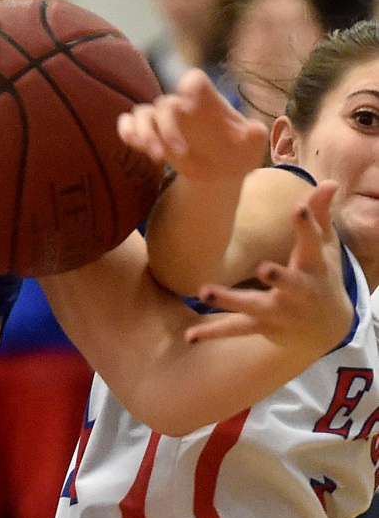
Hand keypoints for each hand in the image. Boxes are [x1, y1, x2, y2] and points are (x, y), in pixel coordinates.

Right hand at [117, 69, 268, 182]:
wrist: (221, 172)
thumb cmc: (238, 155)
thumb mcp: (253, 149)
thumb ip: (256, 137)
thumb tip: (254, 130)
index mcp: (207, 102)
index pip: (194, 81)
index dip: (188, 86)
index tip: (188, 101)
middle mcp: (182, 107)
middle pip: (165, 104)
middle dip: (168, 128)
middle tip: (177, 154)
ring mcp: (163, 120)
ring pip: (143, 113)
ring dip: (145, 133)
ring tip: (157, 157)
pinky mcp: (150, 134)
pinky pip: (128, 124)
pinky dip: (127, 132)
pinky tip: (135, 146)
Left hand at [184, 181, 351, 352]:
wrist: (327, 329)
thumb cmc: (321, 277)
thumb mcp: (325, 248)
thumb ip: (320, 215)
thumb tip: (328, 181)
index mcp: (314, 267)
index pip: (312, 243)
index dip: (307, 225)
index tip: (298, 208)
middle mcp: (298, 291)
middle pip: (287, 283)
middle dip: (279, 277)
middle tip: (264, 268)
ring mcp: (279, 311)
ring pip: (253, 306)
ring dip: (230, 300)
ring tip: (203, 293)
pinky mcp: (262, 326)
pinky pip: (235, 329)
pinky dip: (213, 332)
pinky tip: (189, 336)